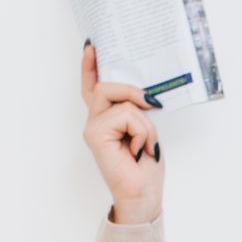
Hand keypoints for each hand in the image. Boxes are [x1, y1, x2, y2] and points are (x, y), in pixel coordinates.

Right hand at [79, 41, 163, 221]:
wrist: (142, 194)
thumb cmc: (145, 166)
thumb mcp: (145, 129)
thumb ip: (136, 109)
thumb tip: (142, 94)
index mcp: (106, 120)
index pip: (93, 88)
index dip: (90, 67)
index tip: (92, 47)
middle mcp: (95, 122)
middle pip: (105, 86)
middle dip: (132, 91)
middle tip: (150, 105)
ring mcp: (92, 128)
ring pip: (119, 100)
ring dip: (142, 121)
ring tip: (143, 143)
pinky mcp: (95, 134)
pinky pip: (124, 115)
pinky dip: (140, 130)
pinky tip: (137, 149)